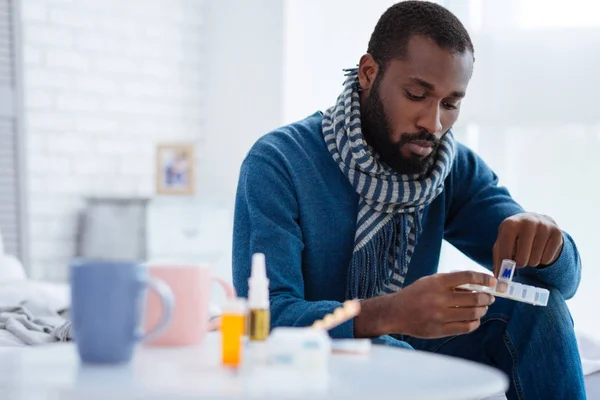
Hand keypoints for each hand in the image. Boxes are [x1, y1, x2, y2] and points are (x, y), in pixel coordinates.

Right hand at [370, 271, 495, 338]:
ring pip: (473, 313)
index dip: (483, 279)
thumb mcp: (430, 281)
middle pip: (474, 297)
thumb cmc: (415, 295)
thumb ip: (450, 282)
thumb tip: (476, 286)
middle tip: (490, 297)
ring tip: (483, 308)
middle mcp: (439, 298)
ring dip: (482, 310)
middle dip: (487, 297)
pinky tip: (475, 319)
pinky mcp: (440, 330)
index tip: (492, 281)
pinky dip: (475, 323)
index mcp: (437, 282)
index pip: (467, 277)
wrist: (396, 312)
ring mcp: (440, 315)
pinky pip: (466, 327)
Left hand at [493, 212, 563, 275]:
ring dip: (531, 261)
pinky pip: (547, 259)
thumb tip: (499, 278)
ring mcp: (544, 227)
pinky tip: (540, 250)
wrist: (534, 220)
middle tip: (519, 258)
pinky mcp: (557, 233)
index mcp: (510, 224)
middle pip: (522, 259)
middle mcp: (528, 223)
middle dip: (519, 263)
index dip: (505, 263)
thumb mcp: (502, 243)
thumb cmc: (514, 236)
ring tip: (530, 252)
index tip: (507, 265)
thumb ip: (499, 259)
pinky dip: (543, 260)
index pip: (505, 252)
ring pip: (535, 260)